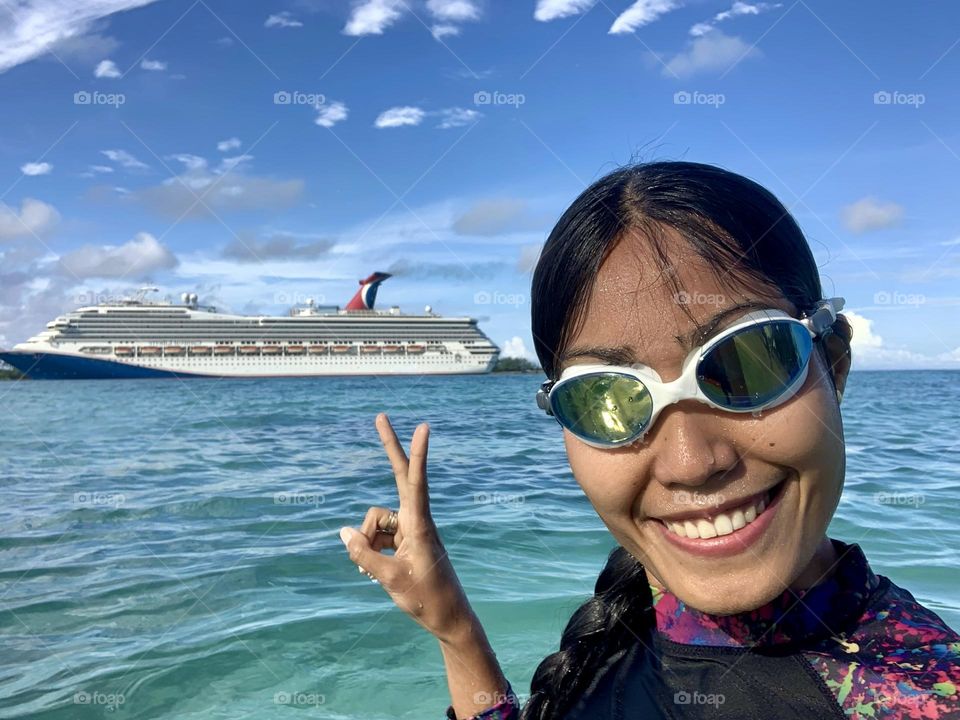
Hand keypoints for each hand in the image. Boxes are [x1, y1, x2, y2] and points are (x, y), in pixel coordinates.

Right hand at [339, 413, 475, 643]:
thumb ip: (363, 554)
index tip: (423, 426)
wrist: (448, 619)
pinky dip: (369, 553)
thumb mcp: (390, 580)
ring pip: (374, 522)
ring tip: (376, 573)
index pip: (415, 482)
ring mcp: (408, 530)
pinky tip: (373, 574)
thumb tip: (344, 531)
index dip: (418, 454)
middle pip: (398, 477)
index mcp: (420, 525)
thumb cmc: (426, 599)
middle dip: (389, 448)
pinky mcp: (402, 541)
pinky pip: (375, 538)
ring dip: (366, 544)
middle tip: (380, 416)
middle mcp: (415, 520)